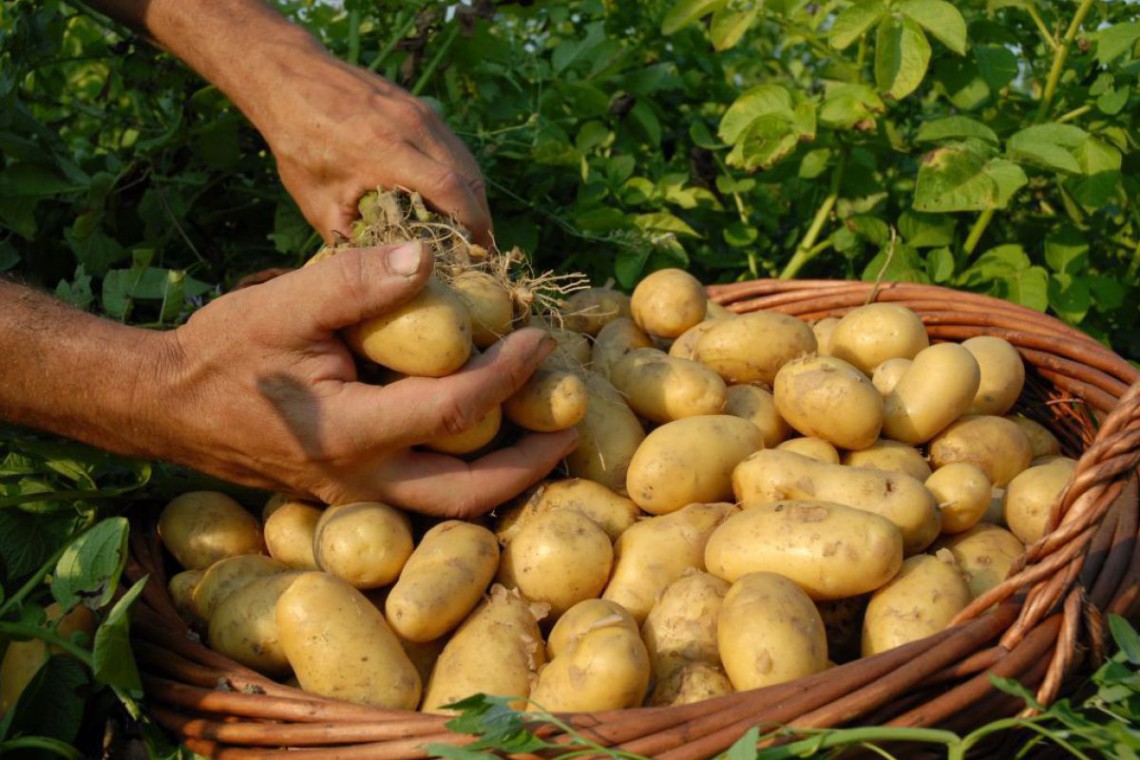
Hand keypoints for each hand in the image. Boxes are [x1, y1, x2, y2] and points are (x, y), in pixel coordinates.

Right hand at [152, 241, 575, 515]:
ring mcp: (356, 498)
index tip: (541, 340)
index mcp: (350, 433)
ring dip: (507, 478)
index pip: (455, 410)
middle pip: (470, 493)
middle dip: (532, 462)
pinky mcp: (352, 496)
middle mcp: (361, 481)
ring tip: (548, 440)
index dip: (508, 375)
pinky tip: (489, 443)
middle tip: (573, 426)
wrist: (171, 406)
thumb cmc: (225, 352)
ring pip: (450, 507)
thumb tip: (429, 259)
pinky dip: (467, 474)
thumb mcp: (284, 303)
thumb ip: (357, 280)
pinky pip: (425, 497)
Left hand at [262, 58, 491, 245]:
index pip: (452, 190)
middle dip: (479, 217)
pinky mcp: (419, 107)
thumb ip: (353, 239)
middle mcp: (412, 126)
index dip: (472, 225)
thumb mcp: (318, 202)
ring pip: (466, 161)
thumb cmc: (297, 144)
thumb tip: (383, 274)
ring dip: (472, 197)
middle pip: (470, 178)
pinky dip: (458, 175)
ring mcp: (420, 112)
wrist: (288, 78)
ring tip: (466, 227)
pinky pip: (452, 147)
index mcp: (386, 151)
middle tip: (476, 248)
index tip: (477, 254)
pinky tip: (448, 198)